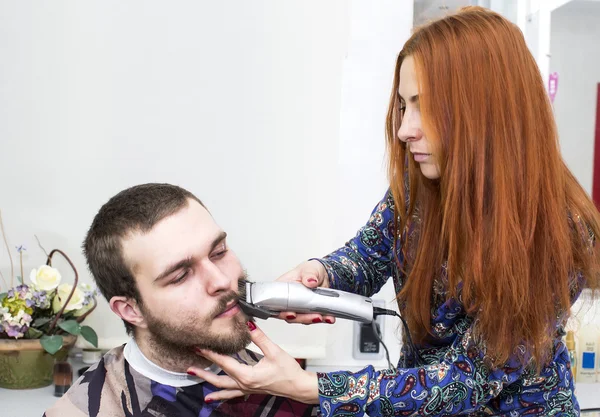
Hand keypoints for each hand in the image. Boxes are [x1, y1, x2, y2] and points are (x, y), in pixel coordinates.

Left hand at [188, 321, 318, 403]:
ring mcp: (247, 389)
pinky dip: (221, 394)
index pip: (224, 363)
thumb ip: (260, 338)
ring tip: (196, 381)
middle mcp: (245, 384)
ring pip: (223, 388)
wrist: (299, 387)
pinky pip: (232, 393)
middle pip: (219, 379)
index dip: (210, 355)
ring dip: (209, 384)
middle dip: (203, 372)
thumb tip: (249, 324)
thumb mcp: (274, 352)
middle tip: (190, 367)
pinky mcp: (251, 389)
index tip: (199, 348)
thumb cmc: (289, 372)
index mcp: (248, 375)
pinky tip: (215, 396)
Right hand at [276, 260, 334, 323]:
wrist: (323, 275)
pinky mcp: (309, 312)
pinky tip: (329, 317)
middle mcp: (288, 301)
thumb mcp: (308, 269)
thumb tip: (310, 281)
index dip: (281, 312)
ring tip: (322, 317)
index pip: (276, 304)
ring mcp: (299, 308)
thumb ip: (309, 274)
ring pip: (302, 319)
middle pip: (289, 315)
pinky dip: (322, 319)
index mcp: (282, 289)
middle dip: (301, 318)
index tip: (291, 314)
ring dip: (312, 319)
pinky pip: (314, 318)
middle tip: (312, 316)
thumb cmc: (310, 270)